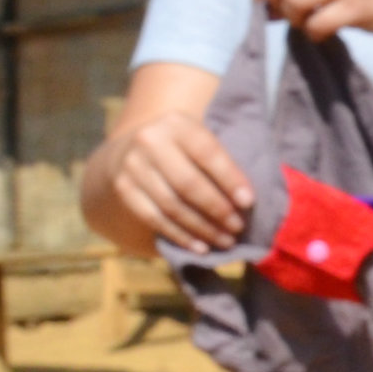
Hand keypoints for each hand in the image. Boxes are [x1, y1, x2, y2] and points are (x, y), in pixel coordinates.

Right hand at [109, 110, 253, 251]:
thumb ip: (219, 161)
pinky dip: (180, 236)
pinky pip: (155, 219)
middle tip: (238, 227)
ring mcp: (132, 167)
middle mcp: (149, 141)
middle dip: (217, 209)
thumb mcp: (197, 141)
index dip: (230, 179)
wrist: (130, 150)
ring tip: (225, 241)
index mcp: (176, 124)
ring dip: (202, 228)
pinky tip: (200, 247)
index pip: (208, 153)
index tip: (249, 202)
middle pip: (188, 183)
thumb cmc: (181, 150)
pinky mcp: (124, 190)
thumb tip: (246, 201)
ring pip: (172, 205)